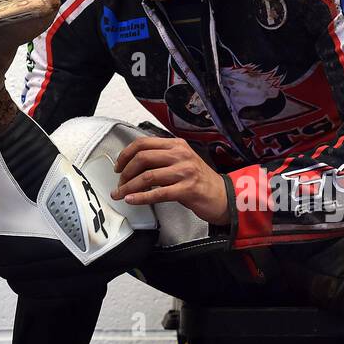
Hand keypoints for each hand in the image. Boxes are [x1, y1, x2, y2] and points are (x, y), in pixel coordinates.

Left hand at [111, 136, 229, 225]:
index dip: (126, 155)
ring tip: (121, 194)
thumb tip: (134, 165)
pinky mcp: (187, 189)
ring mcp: (185, 171)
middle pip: (142, 158)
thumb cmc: (201, 181)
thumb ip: (162, 159)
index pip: (143, 143)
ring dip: (129, 187)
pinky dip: (141, 197)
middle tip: (120, 183)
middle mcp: (181, 155)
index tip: (119, 166)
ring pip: (147, 176)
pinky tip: (132, 200)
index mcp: (177, 145)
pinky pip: (158, 193)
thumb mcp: (182, 162)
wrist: (224, 196)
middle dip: (125, 172)